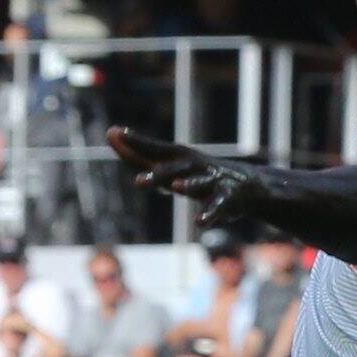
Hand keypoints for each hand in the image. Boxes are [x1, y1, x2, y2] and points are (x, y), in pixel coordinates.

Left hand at [107, 128, 264, 228]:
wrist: (246, 186)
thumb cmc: (197, 175)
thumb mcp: (169, 165)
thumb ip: (139, 154)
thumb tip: (111, 133)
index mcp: (178, 158)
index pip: (155, 150)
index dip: (137, 143)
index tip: (115, 133)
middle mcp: (194, 167)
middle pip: (174, 169)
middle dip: (159, 174)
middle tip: (139, 182)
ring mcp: (212, 182)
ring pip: (200, 183)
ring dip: (189, 184)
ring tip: (177, 186)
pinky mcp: (227, 199)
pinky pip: (218, 207)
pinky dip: (209, 215)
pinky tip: (199, 223)